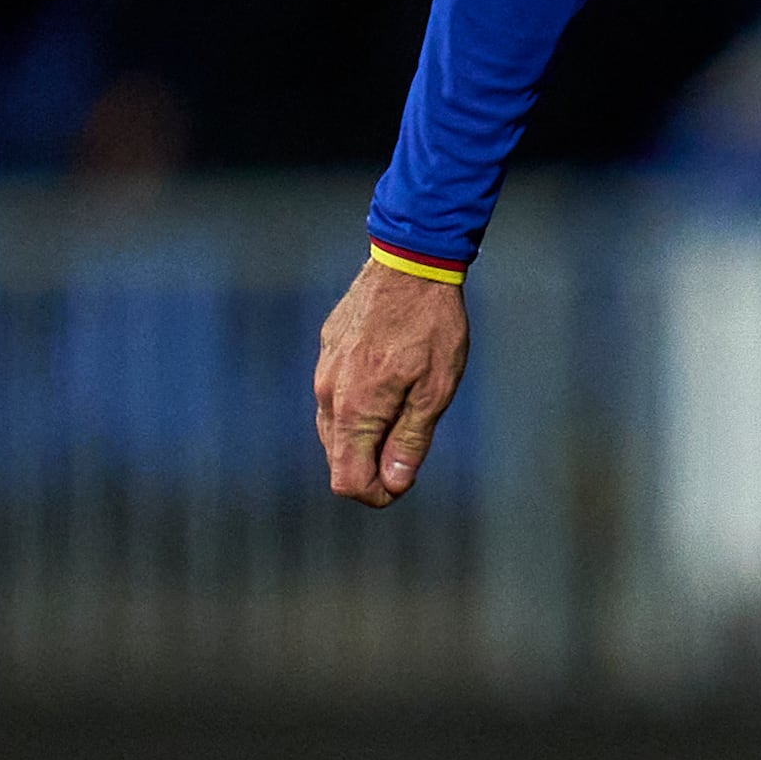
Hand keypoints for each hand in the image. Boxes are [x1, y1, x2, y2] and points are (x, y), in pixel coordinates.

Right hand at [315, 260, 471, 504]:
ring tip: (407, 416)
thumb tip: (393, 483)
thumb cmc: (432, 327)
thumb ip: (411, 439)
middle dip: (371, 468)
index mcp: (355, 410)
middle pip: (339, 457)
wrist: (410, 265)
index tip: (404, 485)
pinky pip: (336, 397)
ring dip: (366, 437)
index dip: (376, 494)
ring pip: (336, 428)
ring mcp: (324, 371)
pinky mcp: (327, 352)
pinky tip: (391, 388)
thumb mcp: (436, 389)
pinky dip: (360, 408)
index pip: (346, 479)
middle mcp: (328, 394)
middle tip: (411, 454)